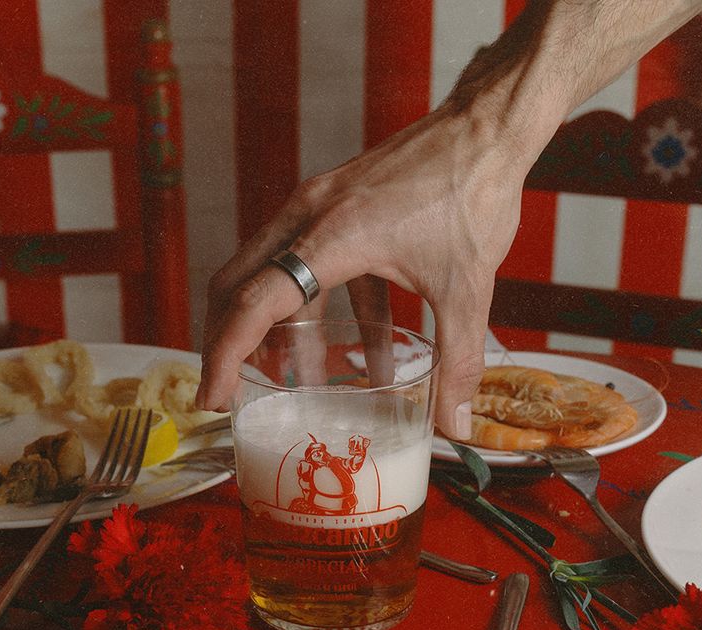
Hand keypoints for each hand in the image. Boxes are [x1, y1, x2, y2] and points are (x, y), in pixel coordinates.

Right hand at [195, 105, 529, 439]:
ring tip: (290, 383)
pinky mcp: (337, 204)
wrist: (487, 130)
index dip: (226, 356)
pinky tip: (364, 356)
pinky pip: (308, 263)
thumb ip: (458, 364)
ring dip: (273, 329)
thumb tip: (455, 428)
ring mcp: (318, 206)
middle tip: (227, 393)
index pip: (254, 303)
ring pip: (268, 274)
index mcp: (330, 237)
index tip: (213, 397)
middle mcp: (308, 215)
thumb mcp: (467, 291)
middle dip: (225, 343)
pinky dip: (323, 311)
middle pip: (237, 284)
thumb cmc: (475, 195)